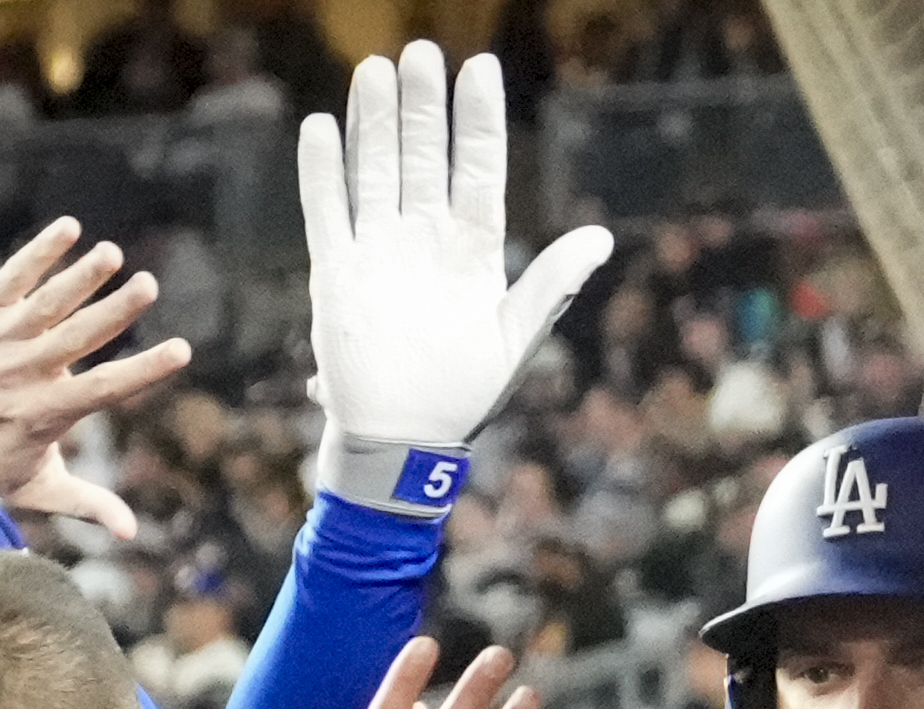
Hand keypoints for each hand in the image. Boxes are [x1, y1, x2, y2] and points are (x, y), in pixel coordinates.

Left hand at [0, 217, 187, 537]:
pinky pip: (14, 276)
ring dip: (81, 276)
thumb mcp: (37, 488)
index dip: (143, 370)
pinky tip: (69, 229)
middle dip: (115, 310)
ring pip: (48, 302)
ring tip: (112, 254)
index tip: (180, 351)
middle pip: (78, 335)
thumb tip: (132, 533)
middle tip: (149, 286)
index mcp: (48, 411)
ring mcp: (3, 336)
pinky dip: (39, 253)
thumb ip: (88, 504)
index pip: (104, 388)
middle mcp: (26, 370)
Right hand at [300, 43, 611, 452]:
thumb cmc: (464, 394)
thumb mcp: (516, 335)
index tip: (479, 69)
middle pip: (423, 157)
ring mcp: (378, 251)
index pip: (479, 169)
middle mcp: (424, 240)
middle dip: (422, 107)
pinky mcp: (335, 272)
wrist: (404, 440)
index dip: (478, 120)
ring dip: (373, 123)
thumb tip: (602, 237)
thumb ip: (552, 281)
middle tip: (420, 52)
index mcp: (473, 250)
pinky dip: (322, 172)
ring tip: (375, 71)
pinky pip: (327, 211)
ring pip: (375, 170)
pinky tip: (321, 128)